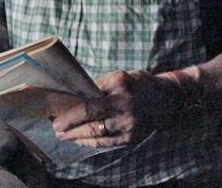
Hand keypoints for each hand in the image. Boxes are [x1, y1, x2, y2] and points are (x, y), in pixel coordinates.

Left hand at [51, 70, 185, 147]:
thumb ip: (97, 88)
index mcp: (120, 92)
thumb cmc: (137, 84)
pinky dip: (91, 142)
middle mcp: (125, 112)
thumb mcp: (118, 77)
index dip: (70, 116)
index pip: (90, 107)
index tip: (56, 119)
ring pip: (97, 138)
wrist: (166, 100)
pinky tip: (80, 139)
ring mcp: (129, 128)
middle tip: (56, 130)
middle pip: (92, 126)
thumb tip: (73, 98)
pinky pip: (106, 143)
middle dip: (70, 130)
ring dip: (77, 138)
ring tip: (65, 136)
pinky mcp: (130, 139)